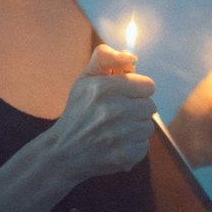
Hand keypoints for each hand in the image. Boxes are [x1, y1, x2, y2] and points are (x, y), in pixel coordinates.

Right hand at [46, 44, 156, 182]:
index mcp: (103, 88)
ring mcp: (119, 134)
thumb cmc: (78, 113)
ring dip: (134, 130)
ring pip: (148, 127)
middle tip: (116, 116)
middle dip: (136, 110)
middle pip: (150, 106)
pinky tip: (114, 146)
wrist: (62, 153)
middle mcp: (112, 110)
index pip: (148, 85)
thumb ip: (106, 59)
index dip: (136, 91)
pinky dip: (132, 147)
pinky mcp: (124, 155)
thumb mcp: (85, 80)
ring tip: (114, 132)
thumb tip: (132, 57)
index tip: (123, 97)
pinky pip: (144, 146)